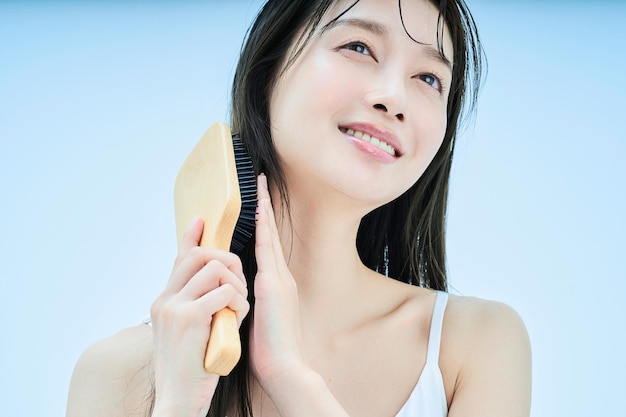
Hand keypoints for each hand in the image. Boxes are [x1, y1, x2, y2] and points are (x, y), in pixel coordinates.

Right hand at [149, 217, 249, 416]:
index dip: (191, 235)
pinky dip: (238, 303)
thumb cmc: (189, 369)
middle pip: (199, 254)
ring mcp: (174, 307)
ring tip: (239, 307)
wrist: (178, 399)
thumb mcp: (187, 331)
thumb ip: (195, 306)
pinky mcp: (188, 319)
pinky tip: (237, 320)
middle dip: (228, 260)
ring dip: (236, 285)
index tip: (201, 219)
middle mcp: (165, 299)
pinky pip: (223, 292)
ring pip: (214, 268)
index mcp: (164, 300)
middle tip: (240, 283)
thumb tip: (213, 288)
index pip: (179, 258)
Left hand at [249, 174, 304, 392]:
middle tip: (262, 182)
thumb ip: (250, 302)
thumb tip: (235, 296)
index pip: (266, 248)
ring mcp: (279, 277)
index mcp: (275, 286)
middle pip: (270, 234)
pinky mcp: (273, 283)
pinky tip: (259, 208)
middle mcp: (280, 276)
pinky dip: (263, 226)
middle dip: (266, 208)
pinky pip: (266, 247)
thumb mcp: (257, 319)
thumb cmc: (268, 349)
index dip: (262, 225)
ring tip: (261, 185)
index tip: (257, 205)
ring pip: (269, 235)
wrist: (283, 366)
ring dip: (265, 209)